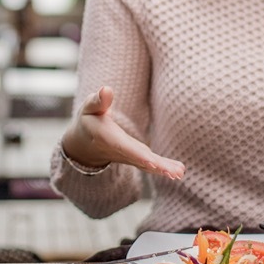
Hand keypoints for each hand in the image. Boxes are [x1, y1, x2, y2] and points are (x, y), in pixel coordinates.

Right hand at [60, 86, 184, 179]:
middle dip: (156, 166)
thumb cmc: (88, 120)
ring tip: (179, 174)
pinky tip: (178, 172)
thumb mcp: (89, 108)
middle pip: (139, 159)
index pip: (124, 146)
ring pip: (146, 164)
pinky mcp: (135, 158)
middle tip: (174, 173)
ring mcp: (127, 157)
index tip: (151, 161)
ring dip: (163, 169)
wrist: (84, 144)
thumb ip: (98, 100)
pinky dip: (162, 169)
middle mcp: (119, 151)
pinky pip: (149, 165)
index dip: (137, 154)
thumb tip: (106, 89)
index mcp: (107, 138)